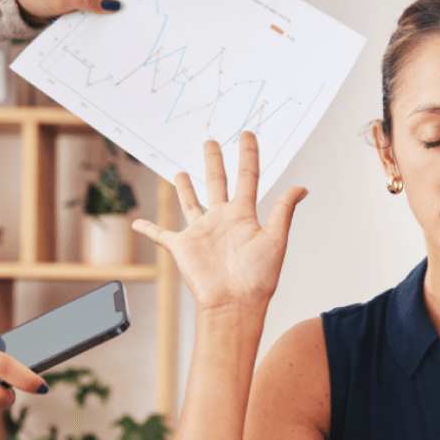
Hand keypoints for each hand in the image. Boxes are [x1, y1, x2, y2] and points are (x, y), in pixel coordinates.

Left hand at [15, 0, 120, 26]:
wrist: (20, 6)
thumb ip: (88, 2)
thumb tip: (113, 5)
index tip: (133, 1)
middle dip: (114, 5)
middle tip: (129, 17)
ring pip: (99, 3)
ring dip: (107, 14)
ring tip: (120, 26)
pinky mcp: (78, 5)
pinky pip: (92, 12)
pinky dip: (97, 19)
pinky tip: (105, 28)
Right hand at [132, 132, 307, 313]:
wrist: (234, 304)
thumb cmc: (257, 278)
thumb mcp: (276, 239)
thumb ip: (283, 211)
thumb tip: (302, 188)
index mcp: (245, 216)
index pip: (247, 177)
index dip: (248, 155)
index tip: (247, 135)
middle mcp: (222, 220)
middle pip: (217, 182)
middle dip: (214, 161)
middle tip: (210, 142)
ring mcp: (201, 232)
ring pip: (190, 202)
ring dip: (184, 188)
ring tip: (179, 172)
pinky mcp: (183, 247)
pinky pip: (161, 234)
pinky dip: (148, 229)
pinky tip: (137, 224)